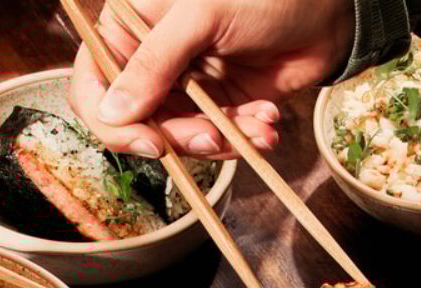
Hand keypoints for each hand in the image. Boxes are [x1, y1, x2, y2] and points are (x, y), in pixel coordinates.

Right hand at [68, 0, 355, 158]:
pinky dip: (240, 139)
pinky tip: (266, 123)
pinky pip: (214, 138)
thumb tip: (111, 112)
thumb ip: (154, 63)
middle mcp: (149, 61)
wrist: (328, 9)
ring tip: (256, 126)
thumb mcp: (201, 16)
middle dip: (177, 136)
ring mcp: (182, 86)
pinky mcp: (215, 106)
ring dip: (215, 142)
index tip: (149, 142)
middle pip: (136, 121)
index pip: (92, 82)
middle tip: (212, 137)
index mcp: (128, 28)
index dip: (110, 119)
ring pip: (177, 137)